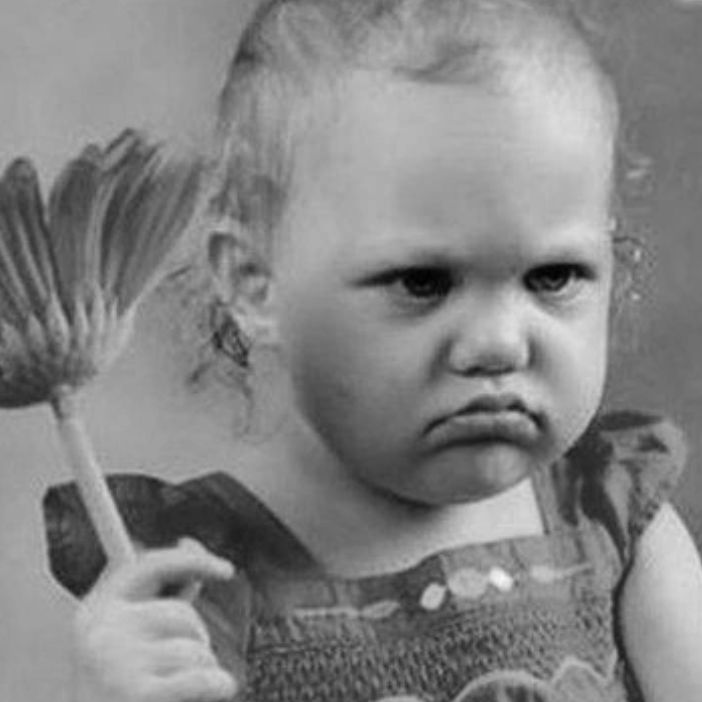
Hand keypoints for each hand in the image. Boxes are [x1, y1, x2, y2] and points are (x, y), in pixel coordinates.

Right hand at [72, 538, 237, 701]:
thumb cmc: (120, 687)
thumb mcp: (132, 635)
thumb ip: (160, 592)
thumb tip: (189, 544)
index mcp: (95, 612)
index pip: (150, 566)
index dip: (192, 560)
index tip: (227, 570)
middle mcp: (101, 633)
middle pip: (183, 614)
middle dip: (195, 639)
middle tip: (174, 669)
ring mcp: (118, 665)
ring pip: (198, 650)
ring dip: (202, 670)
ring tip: (175, 689)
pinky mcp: (139, 697)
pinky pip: (206, 679)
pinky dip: (219, 687)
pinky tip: (209, 694)